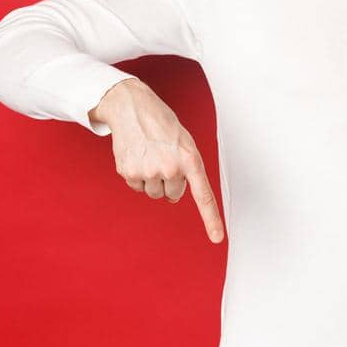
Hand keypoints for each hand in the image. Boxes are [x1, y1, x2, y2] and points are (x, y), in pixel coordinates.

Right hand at [90, 78, 225, 243]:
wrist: (133, 108)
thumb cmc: (163, 125)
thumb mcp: (185, 143)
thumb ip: (187, 168)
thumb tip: (174, 196)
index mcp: (191, 160)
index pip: (204, 196)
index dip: (211, 219)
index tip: (217, 238)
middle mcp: (171, 169)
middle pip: (173, 195)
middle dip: (170, 182)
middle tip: (164, 159)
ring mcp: (149, 171)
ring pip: (154, 192)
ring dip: (152, 179)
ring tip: (150, 155)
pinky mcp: (129, 172)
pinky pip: (136, 186)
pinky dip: (136, 175)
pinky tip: (137, 156)